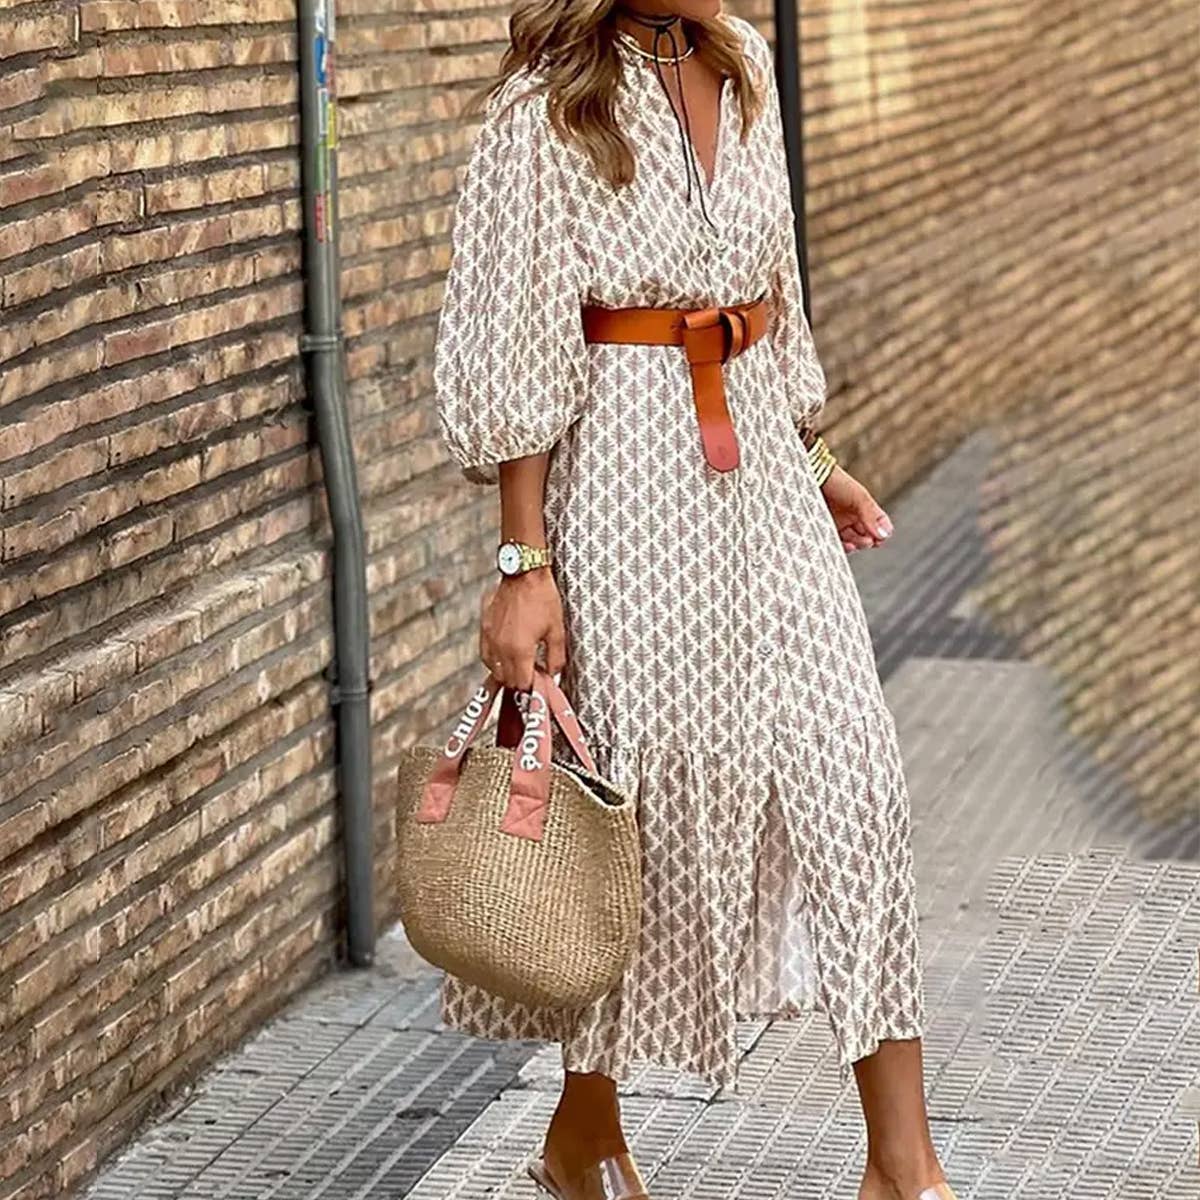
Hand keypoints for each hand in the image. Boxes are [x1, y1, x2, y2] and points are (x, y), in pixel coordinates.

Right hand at [479, 568, 566, 689]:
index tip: (540, 681)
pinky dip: (494, 660)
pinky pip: (485, 654)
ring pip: (494, 669)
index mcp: (520, 650)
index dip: (532, 686)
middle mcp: (501, 648)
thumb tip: (553, 673)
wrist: (524, 574)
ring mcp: (490, 638)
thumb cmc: (542, 599)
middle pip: (507, 679)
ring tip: (521, 664)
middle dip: (520, 681)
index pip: (522, 683)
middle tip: (533, 672)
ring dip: (507, 672)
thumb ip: (555, 657)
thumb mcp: (556, 630)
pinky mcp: (484, 628)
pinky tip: (506, 654)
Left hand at [819, 465, 893, 553]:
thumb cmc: (837, 483)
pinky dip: (843, 547)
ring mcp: (838, 523)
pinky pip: (836, 543)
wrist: (812, 477)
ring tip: (856, 544)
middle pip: (866, 536)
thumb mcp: (859, 497)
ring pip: (852, 541)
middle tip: (868, 541)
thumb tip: (885, 535)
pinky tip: (848, 546)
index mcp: (863, 507)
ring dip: (857, 545)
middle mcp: (851, 517)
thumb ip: (872, 516)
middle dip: (869, 541)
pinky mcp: (824, 529)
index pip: (878, 524)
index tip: (880, 537)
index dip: (881, 533)